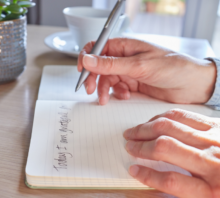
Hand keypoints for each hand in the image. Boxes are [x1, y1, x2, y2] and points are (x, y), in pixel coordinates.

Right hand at [77, 38, 215, 104]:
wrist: (192, 85)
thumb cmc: (172, 66)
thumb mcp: (138, 65)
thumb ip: (111, 64)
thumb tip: (87, 59)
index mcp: (125, 46)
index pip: (97, 48)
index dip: (86, 58)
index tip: (81, 71)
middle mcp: (124, 58)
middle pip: (99, 66)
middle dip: (93, 78)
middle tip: (90, 90)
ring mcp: (128, 71)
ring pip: (106, 79)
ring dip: (104, 89)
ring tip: (105, 99)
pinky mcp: (133, 84)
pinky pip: (116, 88)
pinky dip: (117, 94)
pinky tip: (125, 96)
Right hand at [123, 109, 219, 197]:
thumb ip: (187, 191)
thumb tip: (157, 182)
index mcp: (213, 189)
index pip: (171, 182)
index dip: (147, 176)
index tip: (133, 169)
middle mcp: (212, 161)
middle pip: (166, 147)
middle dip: (141, 146)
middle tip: (128, 145)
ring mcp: (214, 139)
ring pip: (171, 127)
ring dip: (147, 128)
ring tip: (133, 131)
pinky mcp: (217, 125)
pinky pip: (184, 116)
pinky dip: (164, 117)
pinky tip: (154, 120)